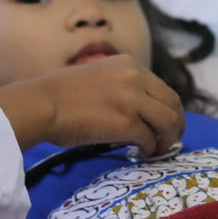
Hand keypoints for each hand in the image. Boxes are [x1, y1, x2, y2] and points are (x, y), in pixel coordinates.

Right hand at [0, 54, 184, 154]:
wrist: (41, 104)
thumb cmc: (60, 95)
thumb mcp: (99, 77)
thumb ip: (122, 87)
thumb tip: (138, 114)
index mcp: (129, 64)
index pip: (163, 88)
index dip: (169, 109)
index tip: (166, 124)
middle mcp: (135, 77)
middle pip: (173, 103)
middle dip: (176, 124)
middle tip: (170, 141)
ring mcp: (132, 99)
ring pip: (168, 121)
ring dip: (167, 139)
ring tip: (158, 150)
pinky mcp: (126, 122)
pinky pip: (149, 138)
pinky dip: (149, 149)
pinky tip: (140, 154)